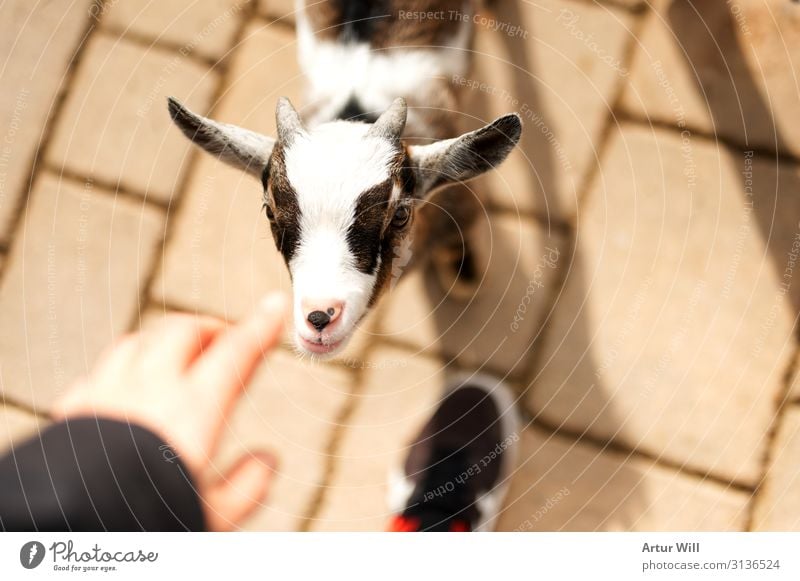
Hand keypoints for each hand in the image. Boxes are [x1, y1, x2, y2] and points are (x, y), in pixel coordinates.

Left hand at [53, 293, 286, 530]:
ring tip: (179, 353)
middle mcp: (150, 389)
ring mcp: (107, 392)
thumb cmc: (140, 523)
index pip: (235, 351)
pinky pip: (100, 370)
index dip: (260, 326)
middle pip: (184, 331)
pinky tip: (125, 383)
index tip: (272, 309)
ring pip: (140, 341)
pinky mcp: (73, 408)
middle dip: (210, 327)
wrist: (67, 530)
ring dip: (165, 339)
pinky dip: (123, 367)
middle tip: (227, 337)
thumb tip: (266, 461)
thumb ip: (248, 485)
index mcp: (194, 409)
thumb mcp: (213, 516)